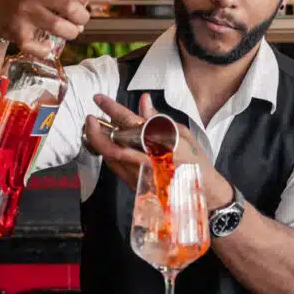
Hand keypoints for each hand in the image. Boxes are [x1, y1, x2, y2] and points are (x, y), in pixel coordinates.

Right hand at [0, 0, 90, 59]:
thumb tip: (84, 7)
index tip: (82, 4)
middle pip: (71, 7)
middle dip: (82, 18)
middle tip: (79, 22)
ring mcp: (25, 11)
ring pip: (59, 27)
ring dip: (71, 33)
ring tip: (69, 32)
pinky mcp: (18, 31)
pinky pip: (40, 46)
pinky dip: (46, 49)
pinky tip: (47, 45)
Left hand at [83, 93, 224, 194]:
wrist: (204, 194)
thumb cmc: (196, 161)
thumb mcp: (182, 134)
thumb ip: (159, 119)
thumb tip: (144, 101)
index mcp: (158, 142)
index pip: (128, 122)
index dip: (110, 108)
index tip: (98, 99)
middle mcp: (145, 160)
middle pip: (109, 145)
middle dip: (94, 131)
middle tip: (89, 118)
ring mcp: (139, 176)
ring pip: (109, 158)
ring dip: (99, 143)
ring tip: (97, 129)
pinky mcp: (136, 186)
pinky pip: (116, 168)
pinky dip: (109, 155)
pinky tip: (110, 146)